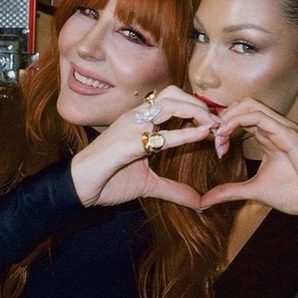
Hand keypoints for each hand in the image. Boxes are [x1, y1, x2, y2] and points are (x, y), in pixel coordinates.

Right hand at [72, 85, 220, 207]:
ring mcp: (131, 126)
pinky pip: (160, 134)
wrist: (78, 187)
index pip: (173, 101)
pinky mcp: (127, 143)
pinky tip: (202, 134)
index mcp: (140, 121)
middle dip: (200, 104)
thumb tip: (199, 202)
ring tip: (214, 126)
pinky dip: (185, 133)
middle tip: (219, 122)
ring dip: (197, 112)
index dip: (196, 107)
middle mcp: (136, 117)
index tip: (216, 122)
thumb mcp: (149, 185)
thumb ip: (174, 190)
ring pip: (170, 104)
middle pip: (174, 94)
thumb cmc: (108, 180)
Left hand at [201, 98, 297, 218]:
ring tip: (217, 136)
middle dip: (223, 117)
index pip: (242, 116)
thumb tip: (204, 201)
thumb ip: (230, 191)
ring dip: (228, 117)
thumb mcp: (254, 191)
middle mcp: (277, 127)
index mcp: (270, 136)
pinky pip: (260, 117)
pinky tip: (226, 136)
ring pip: (250, 104)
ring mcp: (284, 128)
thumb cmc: (296, 195)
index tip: (213, 144)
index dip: (223, 125)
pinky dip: (238, 121)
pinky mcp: (289, 134)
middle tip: (211, 138)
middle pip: (244, 104)